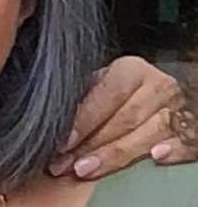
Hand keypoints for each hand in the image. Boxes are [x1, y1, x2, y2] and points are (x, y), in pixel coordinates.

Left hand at [48, 56, 196, 178]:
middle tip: (66, 164)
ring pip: (148, 134)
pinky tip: (155, 159)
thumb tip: (55, 117)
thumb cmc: (122, 87)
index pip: (106, 95)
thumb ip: (86, 96)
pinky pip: (187, 141)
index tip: (63, 140)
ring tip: (86, 170)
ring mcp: (177, 108)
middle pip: (124, 119)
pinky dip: (174, 150)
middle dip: (92, 145)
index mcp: (131, 69)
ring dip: (115, 156)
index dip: (84, 119)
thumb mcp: (103, 82)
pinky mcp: (193, 128)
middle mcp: (157, 85)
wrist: (158, 88)